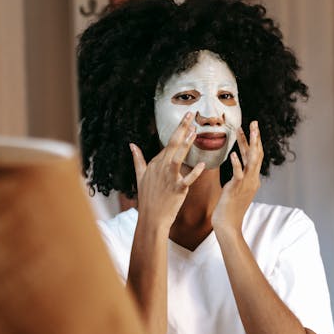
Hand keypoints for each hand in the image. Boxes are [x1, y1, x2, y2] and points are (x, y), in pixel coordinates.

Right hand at [130, 112, 204, 230]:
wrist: (151, 218)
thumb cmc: (147, 198)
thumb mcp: (140, 176)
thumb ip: (137, 159)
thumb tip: (131, 144)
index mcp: (155, 163)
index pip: (169, 143)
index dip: (178, 130)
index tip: (187, 119)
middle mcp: (161, 168)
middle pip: (173, 145)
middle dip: (182, 128)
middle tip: (191, 115)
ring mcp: (169, 178)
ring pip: (178, 158)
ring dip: (185, 144)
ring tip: (194, 132)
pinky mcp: (177, 190)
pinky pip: (187, 179)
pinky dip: (195, 173)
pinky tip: (202, 164)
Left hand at [212, 121, 262, 232]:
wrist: (228, 225)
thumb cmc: (229, 208)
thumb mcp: (237, 189)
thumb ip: (239, 177)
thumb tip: (238, 166)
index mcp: (252, 178)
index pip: (254, 155)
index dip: (251, 141)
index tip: (247, 128)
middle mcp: (253, 179)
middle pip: (257, 154)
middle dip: (256, 137)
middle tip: (254, 122)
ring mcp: (247, 183)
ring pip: (252, 160)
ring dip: (250, 144)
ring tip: (247, 130)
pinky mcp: (238, 189)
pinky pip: (239, 174)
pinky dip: (237, 163)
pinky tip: (233, 154)